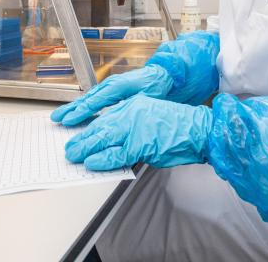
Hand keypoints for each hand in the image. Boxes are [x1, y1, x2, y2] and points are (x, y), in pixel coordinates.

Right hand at [50, 65, 173, 125]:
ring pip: (87, 97)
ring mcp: (108, 85)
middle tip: (56, 118)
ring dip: (72, 107)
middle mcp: (110, 84)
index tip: (69, 120)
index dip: (81, 112)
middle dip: (70, 109)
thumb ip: (128, 107)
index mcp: (117, 86)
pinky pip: (93, 97)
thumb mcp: (144, 98)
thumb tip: (113, 118)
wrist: (162, 74)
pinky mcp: (110, 88)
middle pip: (87, 98)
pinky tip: (75, 112)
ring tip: (59, 115)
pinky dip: (82, 104)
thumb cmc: (155, 86)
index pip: (95, 101)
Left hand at [64, 94, 212, 170]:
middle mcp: (130, 112)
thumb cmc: (178, 127)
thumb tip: (115, 141)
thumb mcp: (151, 117)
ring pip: (102, 138)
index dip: (89, 126)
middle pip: (99, 126)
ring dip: (85, 147)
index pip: (105, 116)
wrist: (197, 130)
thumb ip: (132, 126)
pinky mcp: (140, 143)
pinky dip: (101, 158)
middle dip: (82, 137)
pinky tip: (91, 162)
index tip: (78, 132)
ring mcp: (134, 127)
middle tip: (70, 146)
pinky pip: (116, 153)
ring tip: (74, 154)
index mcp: (133, 104)